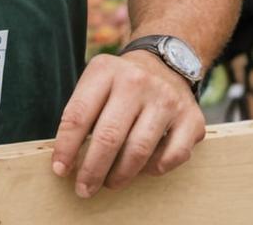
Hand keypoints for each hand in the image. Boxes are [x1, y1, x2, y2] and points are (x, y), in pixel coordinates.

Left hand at [51, 51, 205, 197]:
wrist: (166, 63)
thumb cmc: (122, 83)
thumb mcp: (97, 82)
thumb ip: (83, 112)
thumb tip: (67, 160)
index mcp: (105, 70)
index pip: (79, 114)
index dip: (66, 146)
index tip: (59, 170)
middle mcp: (136, 81)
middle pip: (108, 136)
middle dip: (92, 169)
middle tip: (84, 189)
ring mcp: (166, 99)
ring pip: (139, 150)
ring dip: (120, 175)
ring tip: (109, 183)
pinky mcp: (192, 118)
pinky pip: (172, 156)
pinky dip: (154, 169)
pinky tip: (143, 169)